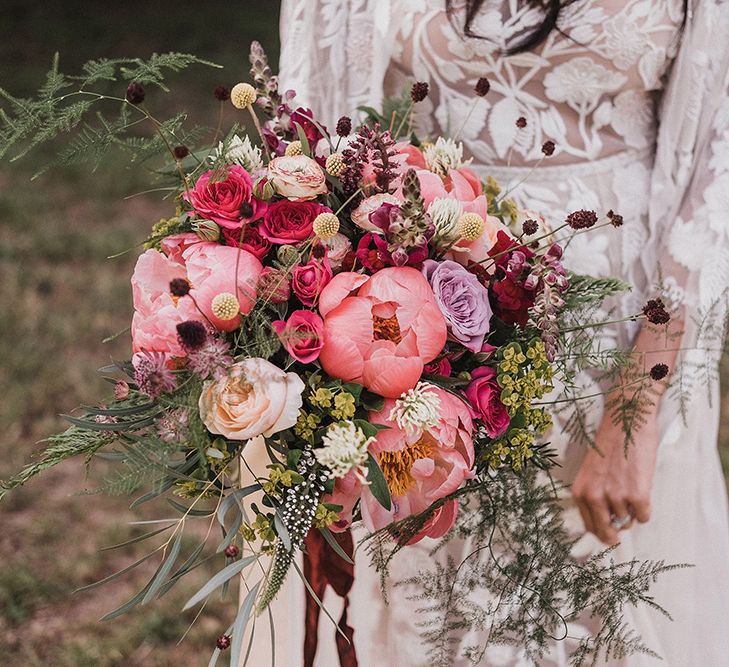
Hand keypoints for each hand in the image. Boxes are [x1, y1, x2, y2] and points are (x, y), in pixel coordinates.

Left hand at [571, 414, 658, 544]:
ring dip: (632, 512)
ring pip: (628, 522)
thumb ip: (593, 495)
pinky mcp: (638, 494)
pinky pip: (644, 517)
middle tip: (621, 531)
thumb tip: (606, 523)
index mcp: (580, 491)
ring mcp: (616, 496)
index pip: (589, 526)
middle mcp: (595, 496)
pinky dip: (646, 509)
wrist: (626, 422)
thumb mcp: (591, 472)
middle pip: (607, 532)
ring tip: (632, 489)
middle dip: (615, 535)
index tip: (608, 533)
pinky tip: (643, 491)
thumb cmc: (610, 445)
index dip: (600, 531)